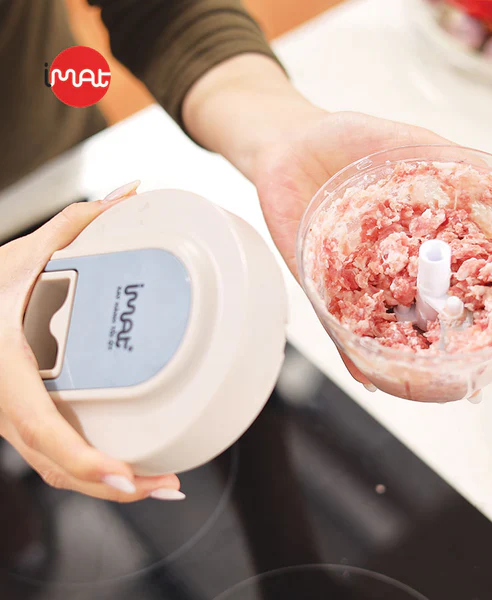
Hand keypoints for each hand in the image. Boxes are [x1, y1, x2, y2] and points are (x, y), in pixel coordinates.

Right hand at [0, 184, 183, 501]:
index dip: (84, 458)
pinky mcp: (21, 420)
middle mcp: (5, 405)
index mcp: (5, 369)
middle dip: (112, 484)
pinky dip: (90, 471)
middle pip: (58, 465)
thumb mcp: (24, 253)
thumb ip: (76, 223)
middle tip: (165, 482)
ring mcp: (10, 420)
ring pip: (56, 470)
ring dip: (106, 486)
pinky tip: (127, 473)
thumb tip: (131, 193)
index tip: (125, 474)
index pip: (43, 428)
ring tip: (160, 484)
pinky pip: (54, 456)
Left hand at [183, 55, 450, 387]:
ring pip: (386, 324)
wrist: (284, 142)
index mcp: (419, 233)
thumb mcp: (402, 140)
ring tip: (427, 379)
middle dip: (448, 335)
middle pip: (427, 307)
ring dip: (406, 353)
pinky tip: (369, 374)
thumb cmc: (343, 139)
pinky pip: (337, 322)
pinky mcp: (320, 283)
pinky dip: (352, 351)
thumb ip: (447, 159)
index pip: (460, 270)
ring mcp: (358, 278)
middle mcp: (394, 264)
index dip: (485, 294)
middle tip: (471, 361)